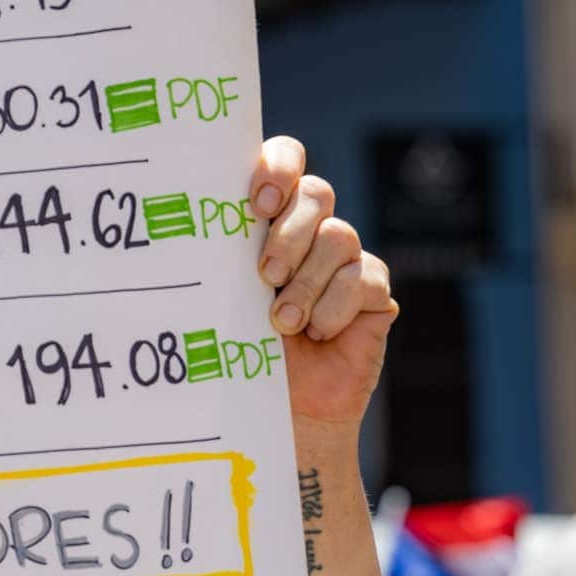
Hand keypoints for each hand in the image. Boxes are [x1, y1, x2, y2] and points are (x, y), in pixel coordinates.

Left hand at [250, 137, 396, 427]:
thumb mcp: (226, 302)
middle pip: (316, 193)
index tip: (257, 203)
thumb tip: (201, 224)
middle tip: (265, 277)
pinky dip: (336, 308)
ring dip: (307, 283)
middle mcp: (312, 232)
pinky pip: (364, 278)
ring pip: (339, 236)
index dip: (279, 167)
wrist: (285, 414)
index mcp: (271, 220)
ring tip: (283, 324)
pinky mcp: (374, 292)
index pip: (286, 161)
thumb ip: (225, 260)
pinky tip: (318, 334)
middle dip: (289, 233)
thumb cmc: (246, 356)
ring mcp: (347, 260)